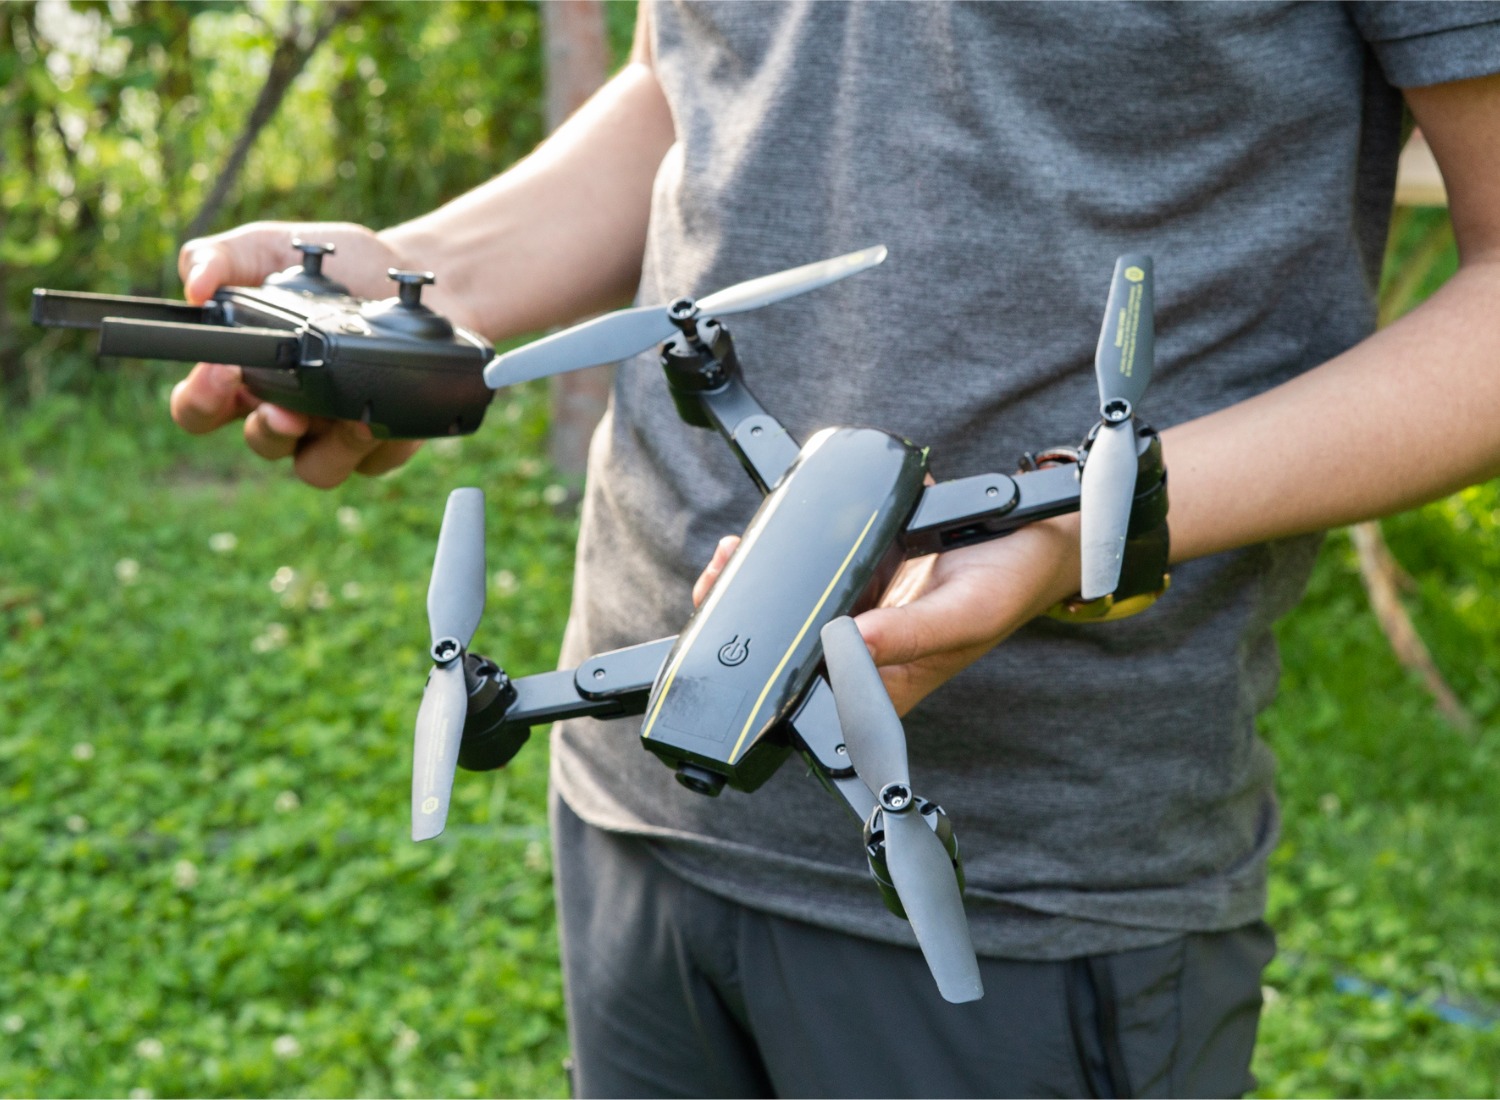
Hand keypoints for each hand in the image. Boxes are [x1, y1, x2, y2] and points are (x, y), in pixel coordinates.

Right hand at [170, 221, 463, 487]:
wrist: (417, 273)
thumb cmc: (340, 265)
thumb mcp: (276, 247)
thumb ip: (226, 257)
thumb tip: (194, 283)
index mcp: (248, 372)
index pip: (200, 406)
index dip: (201, 398)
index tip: (220, 370)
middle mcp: (286, 409)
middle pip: (261, 443)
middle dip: (268, 431)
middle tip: (282, 410)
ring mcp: (334, 431)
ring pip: (317, 469)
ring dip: (331, 451)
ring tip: (350, 418)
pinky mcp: (383, 441)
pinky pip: (376, 461)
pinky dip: (382, 444)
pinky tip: (388, 418)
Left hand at [693, 517, 1081, 715]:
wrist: (1038, 541)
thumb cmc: (1009, 587)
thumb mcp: (964, 612)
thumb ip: (910, 633)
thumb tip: (852, 643)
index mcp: (883, 687)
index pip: (809, 695)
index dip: (763, 675)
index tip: (732, 633)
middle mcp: (865, 658)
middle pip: (789, 651)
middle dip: (744, 616)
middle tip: (720, 576)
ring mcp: (860, 618)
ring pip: (793, 610)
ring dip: (757, 582)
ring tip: (732, 555)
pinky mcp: (863, 579)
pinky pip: (814, 573)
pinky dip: (789, 553)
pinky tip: (767, 536)